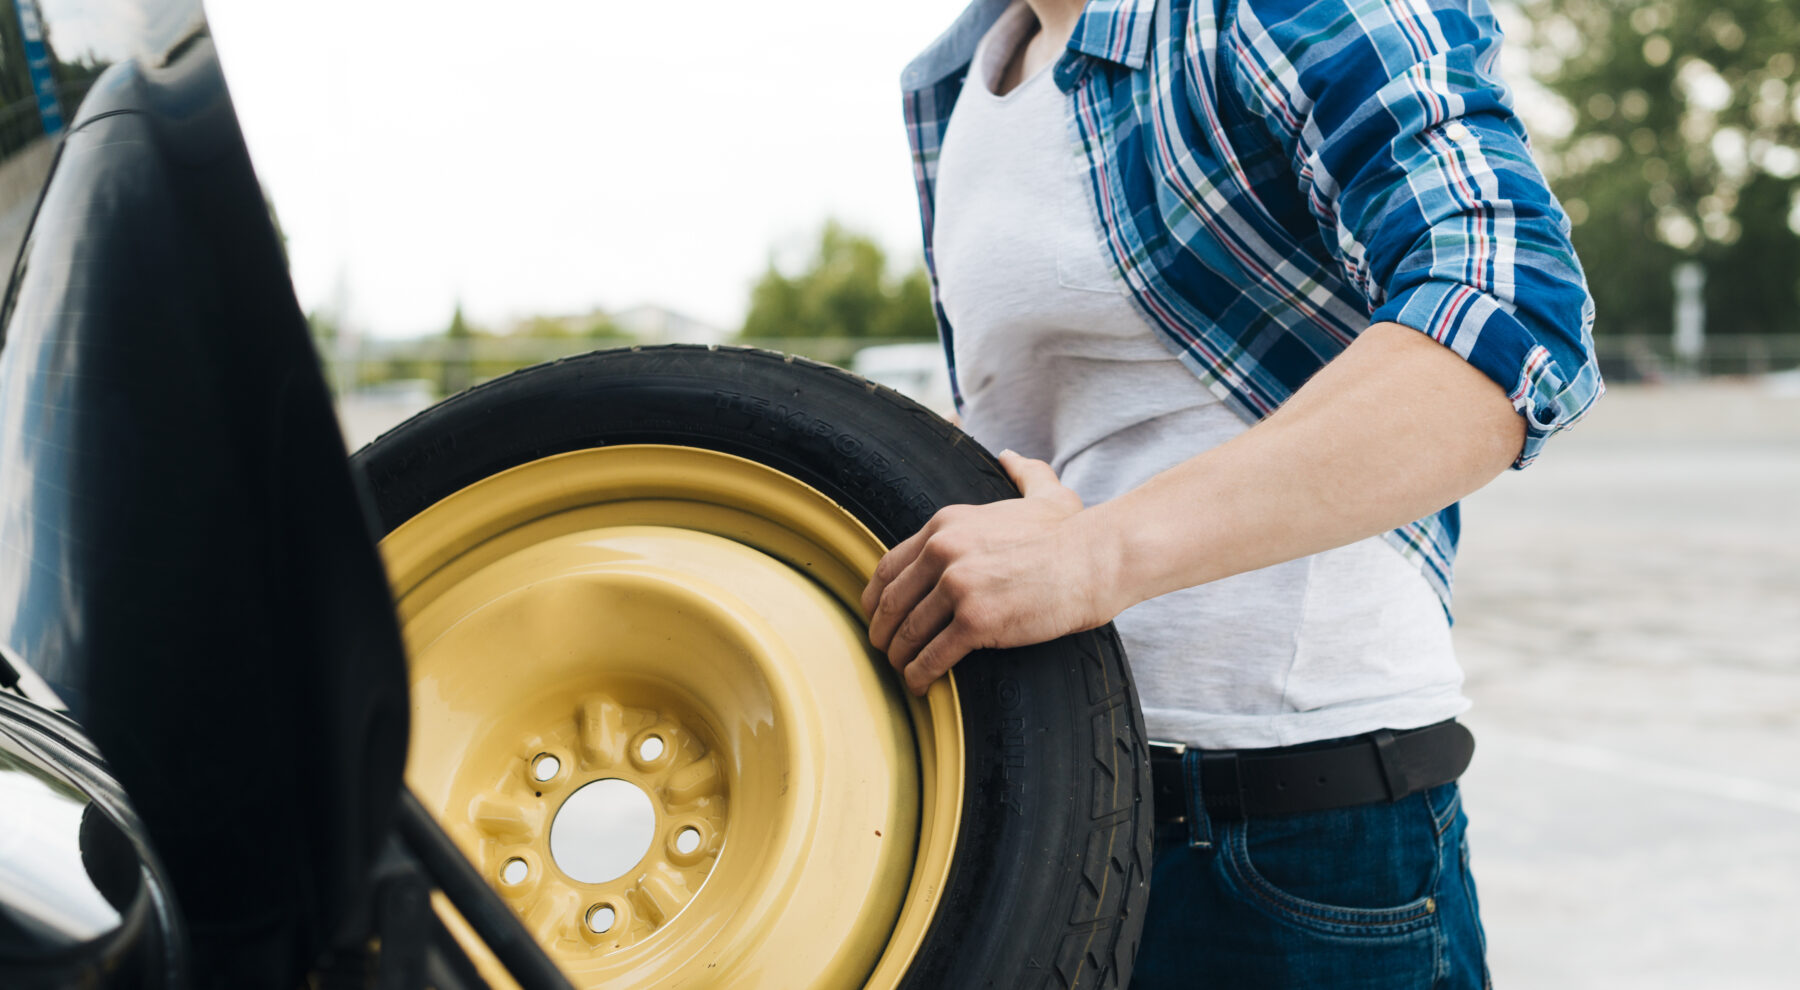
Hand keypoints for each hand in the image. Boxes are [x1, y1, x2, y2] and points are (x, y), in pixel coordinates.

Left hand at [860, 450, 1121, 694]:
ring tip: (905, 672)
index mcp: (945, 524)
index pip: (890, 565)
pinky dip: (920, 675)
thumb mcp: (1042, 492)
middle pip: (891, 602)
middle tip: (886, 651)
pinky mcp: (975, 621)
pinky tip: (921, 685)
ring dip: (900, 658)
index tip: (879, 616)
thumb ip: (1023, 473)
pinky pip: (932, 656)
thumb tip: (1011, 457)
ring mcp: (958, 586)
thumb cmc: (1073, 534)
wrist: (1097, 559)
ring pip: (908, 632)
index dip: (877, 597)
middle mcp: (943, 551)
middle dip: (883, 632)